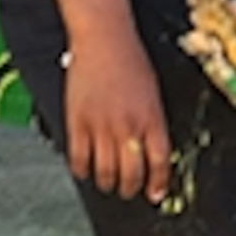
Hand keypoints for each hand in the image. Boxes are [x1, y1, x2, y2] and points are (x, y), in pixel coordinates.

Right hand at [63, 28, 172, 199]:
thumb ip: (153, 123)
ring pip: (105, 172)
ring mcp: (101, 127)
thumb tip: (150, 151)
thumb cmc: (131, 62)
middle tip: (129, 191)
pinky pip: (78, 159)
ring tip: (108, 184)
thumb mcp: (154, 94)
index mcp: (153, 119)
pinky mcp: (77, 123)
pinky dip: (81, 171)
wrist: (104, 41)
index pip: (159, 163)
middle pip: (131, 174)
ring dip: (108, 184)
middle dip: (131, 189)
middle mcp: (128, 127)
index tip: (155, 193)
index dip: (158, 184)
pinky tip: (85, 171)